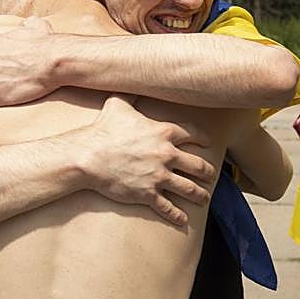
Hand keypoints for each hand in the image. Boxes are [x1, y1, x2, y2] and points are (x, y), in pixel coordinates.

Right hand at [76, 95, 216, 225]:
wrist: (87, 156)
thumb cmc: (102, 129)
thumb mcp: (118, 104)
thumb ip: (132, 94)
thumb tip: (132, 78)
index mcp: (164, 132)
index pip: (194, 135)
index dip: (203, 140)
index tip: (208, 144)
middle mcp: (167, 155)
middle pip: (197, 164)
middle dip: (207, 171)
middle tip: (212, 175)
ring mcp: (159, 176)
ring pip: (188, 188)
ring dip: (199, 194)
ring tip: (204, 198)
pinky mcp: (148, 194)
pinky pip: (168, 207)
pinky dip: (177, 215)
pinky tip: (183, 220)